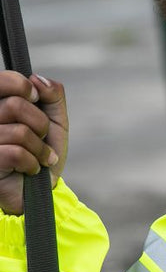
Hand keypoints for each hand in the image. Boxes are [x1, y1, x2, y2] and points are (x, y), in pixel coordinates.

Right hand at [0, 71, 68, 214]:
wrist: (39, 192)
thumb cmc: (42, 154)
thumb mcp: (55, 122)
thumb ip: (52, 96)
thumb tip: (37, 78)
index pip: (5, 79)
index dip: (26, 89)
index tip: (35, 101)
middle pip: (16, 105)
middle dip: (40, 125)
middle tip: (40, 137)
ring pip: (20, 132)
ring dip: (40, 148)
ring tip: (39, 157)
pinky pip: (16, 153)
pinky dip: (32, 163)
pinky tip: (30, 170)